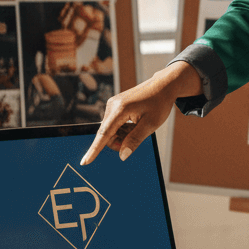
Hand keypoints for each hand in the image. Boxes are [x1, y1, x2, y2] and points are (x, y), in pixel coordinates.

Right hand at [80, 61, 201, 164]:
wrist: (164, 85)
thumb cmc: (160, 102)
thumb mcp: (151, 124)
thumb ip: (135, 140)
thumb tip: (122, 155)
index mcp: (120, 109)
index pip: (104, 134)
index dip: (94, 150)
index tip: (84, 162)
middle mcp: (112, 106)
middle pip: (107, 134)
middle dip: (120, 140)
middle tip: (139, 133)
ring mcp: (112, 105)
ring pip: (111, 130)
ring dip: (123, 134)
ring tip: (139, 124)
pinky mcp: (115, 105)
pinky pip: (114, 124)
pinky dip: (124, 128)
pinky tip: (136, 121)